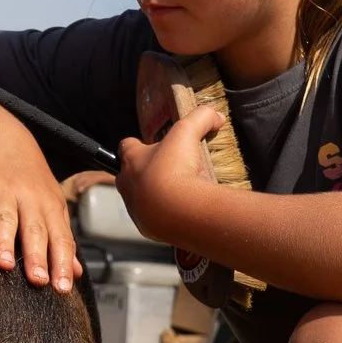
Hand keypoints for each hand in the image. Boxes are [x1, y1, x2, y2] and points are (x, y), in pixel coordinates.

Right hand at [0, 131, 79, 290]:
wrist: (6, 139)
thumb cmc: (32, 180)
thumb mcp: (52, 205)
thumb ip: (61, 238)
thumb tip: (75, 272)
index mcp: (50, 207)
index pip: (60, 238)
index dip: (61, 262)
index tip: (62, 288)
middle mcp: (29, 199)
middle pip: (34, 230)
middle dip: (36, 255)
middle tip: (38, 280)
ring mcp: (3, 190)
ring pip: (5, 217)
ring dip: (4, 240)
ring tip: (3, 263)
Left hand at [116, 104, 224, 245]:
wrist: (178, 211)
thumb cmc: (175, 168)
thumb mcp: (188, 131)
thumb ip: (201, 117)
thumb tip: (215, 115)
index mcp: (132, 159)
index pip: (126, 146)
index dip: (138, 145)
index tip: (151, 146)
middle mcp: (127, 184)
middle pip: (129, 175)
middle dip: (145, 173)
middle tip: (168, 172)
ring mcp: (135, 209)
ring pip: (140, 200)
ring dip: (155, 196)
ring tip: (178, 194)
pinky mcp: (146, 228)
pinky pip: (153, 220)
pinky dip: (164, 217)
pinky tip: (181, 212)